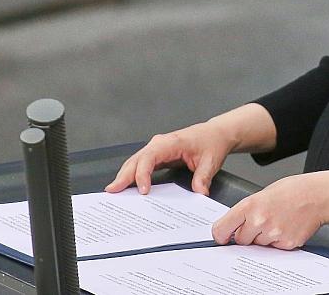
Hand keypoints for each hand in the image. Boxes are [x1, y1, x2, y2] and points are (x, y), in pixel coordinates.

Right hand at [105, 122, 235, 195]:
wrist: (215, 134)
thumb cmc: (211, 143)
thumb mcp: (210, 161)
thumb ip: (203, 178)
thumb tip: (199, 194)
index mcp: (172, 142)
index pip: (150, 157)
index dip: (143, 174)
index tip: (143, 191)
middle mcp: (160, 144)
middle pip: (137, 159)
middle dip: (124, 175)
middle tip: (113, 191)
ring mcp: (157, 149)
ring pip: (136, 161)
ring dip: (124, 175)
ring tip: (114, 191)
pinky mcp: (158, 155)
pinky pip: (141, 164)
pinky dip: (132, 175)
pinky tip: (126, 186)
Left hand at [211, 170, 328, 249]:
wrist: (318, 195)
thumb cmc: (293, 190)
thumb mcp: (263, 193)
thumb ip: (247, 210)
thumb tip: (236, 226)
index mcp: (250, 205)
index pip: (223, 229)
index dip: (221, 234)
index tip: (222, 236)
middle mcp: (259, 221)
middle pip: (240, 240)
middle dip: (246, 234)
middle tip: (260, 222)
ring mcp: (273, 234)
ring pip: (258, 245)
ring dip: (263, 237)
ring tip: (277, 220)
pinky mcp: (286, 244)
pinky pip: (273, 248)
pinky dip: (277, 241)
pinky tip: (286, 226)